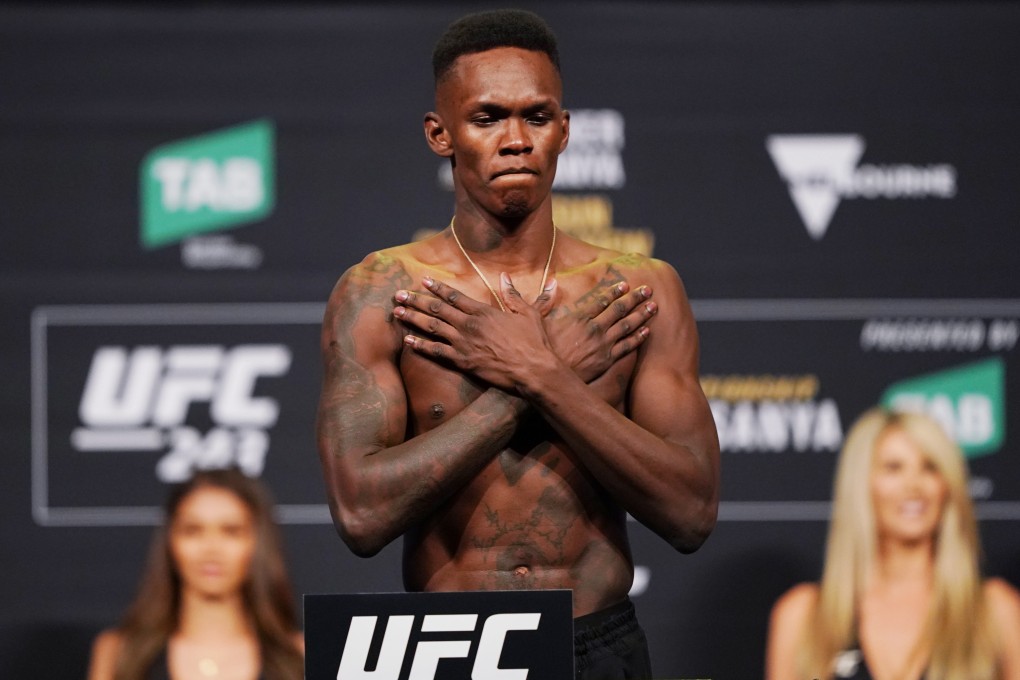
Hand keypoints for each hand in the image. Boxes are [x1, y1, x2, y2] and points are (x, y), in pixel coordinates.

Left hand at [393, 275, 556, 391]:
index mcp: (483, 311)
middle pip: (437, 309)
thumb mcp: (528, 313)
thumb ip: (514, 295)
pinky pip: (436, 352)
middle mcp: (469, 324)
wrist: (533, 370)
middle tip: (398, 294)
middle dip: (416, 300)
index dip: (437, 288)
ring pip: (432, 327)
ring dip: (413, 318)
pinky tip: (408, 341)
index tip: (423, 281)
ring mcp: (463, 343)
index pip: (454, 296)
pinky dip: (420, 346)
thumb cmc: (533, 342)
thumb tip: (506, 277)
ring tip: (396, 312)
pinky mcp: (462, 361)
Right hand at [542, 281, 656, 383]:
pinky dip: (638, 338)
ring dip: (642, 315)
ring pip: (627, 326)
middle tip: (648, 290)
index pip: (602, 300)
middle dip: (635, 298)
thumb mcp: (538, 320)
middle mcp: (595, 328)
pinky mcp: (607, 360)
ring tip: (654, 306)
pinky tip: (647, 331)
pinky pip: (627, 346)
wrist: (547, 376)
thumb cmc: (541, 349)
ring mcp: (603, 344)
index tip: (626, 285)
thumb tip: (552, 280)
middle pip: (619, 310)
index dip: (615, 291)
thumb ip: (546, 299)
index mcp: (580, 317)